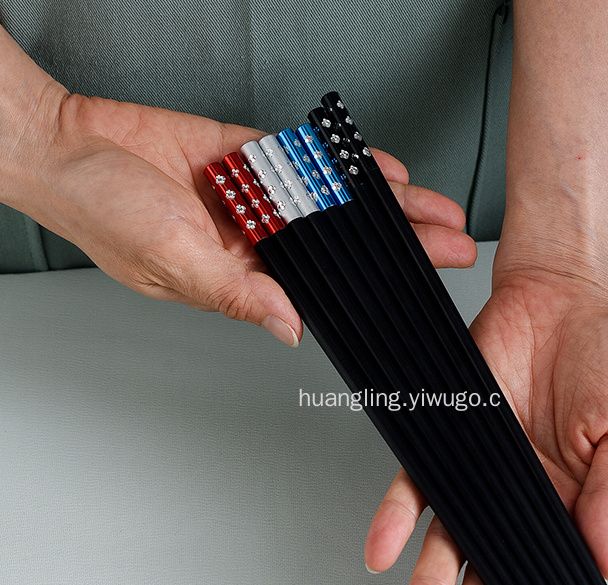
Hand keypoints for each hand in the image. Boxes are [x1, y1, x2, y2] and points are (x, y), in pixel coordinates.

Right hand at [7, 90, 475, 344]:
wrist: (70, 147)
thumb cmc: (105, 214)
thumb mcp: (174, 264)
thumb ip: (235, 294)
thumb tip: (288, 328)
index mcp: (244, 279)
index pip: (325, 291)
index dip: (372, 293)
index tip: (416, 296)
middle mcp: (260, 242)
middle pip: (345, 248)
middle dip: (401, 248)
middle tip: (451, 249)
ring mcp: (259, 199)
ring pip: (337, 206)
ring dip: (388, 208)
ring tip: (437, 212)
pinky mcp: (249, 155)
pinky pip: (308, 160)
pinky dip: (345, 164)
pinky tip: (384, 173)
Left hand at [366, 256, 607, 584]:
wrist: (566, 295)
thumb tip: (607, 563)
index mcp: (570, 502)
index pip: (542, 577)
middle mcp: (517, 494)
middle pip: (489, 571)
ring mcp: (477, 467)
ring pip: (447, 540)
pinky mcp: (446, 433)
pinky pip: (415, 481)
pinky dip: (396, 517)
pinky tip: (384, 552)